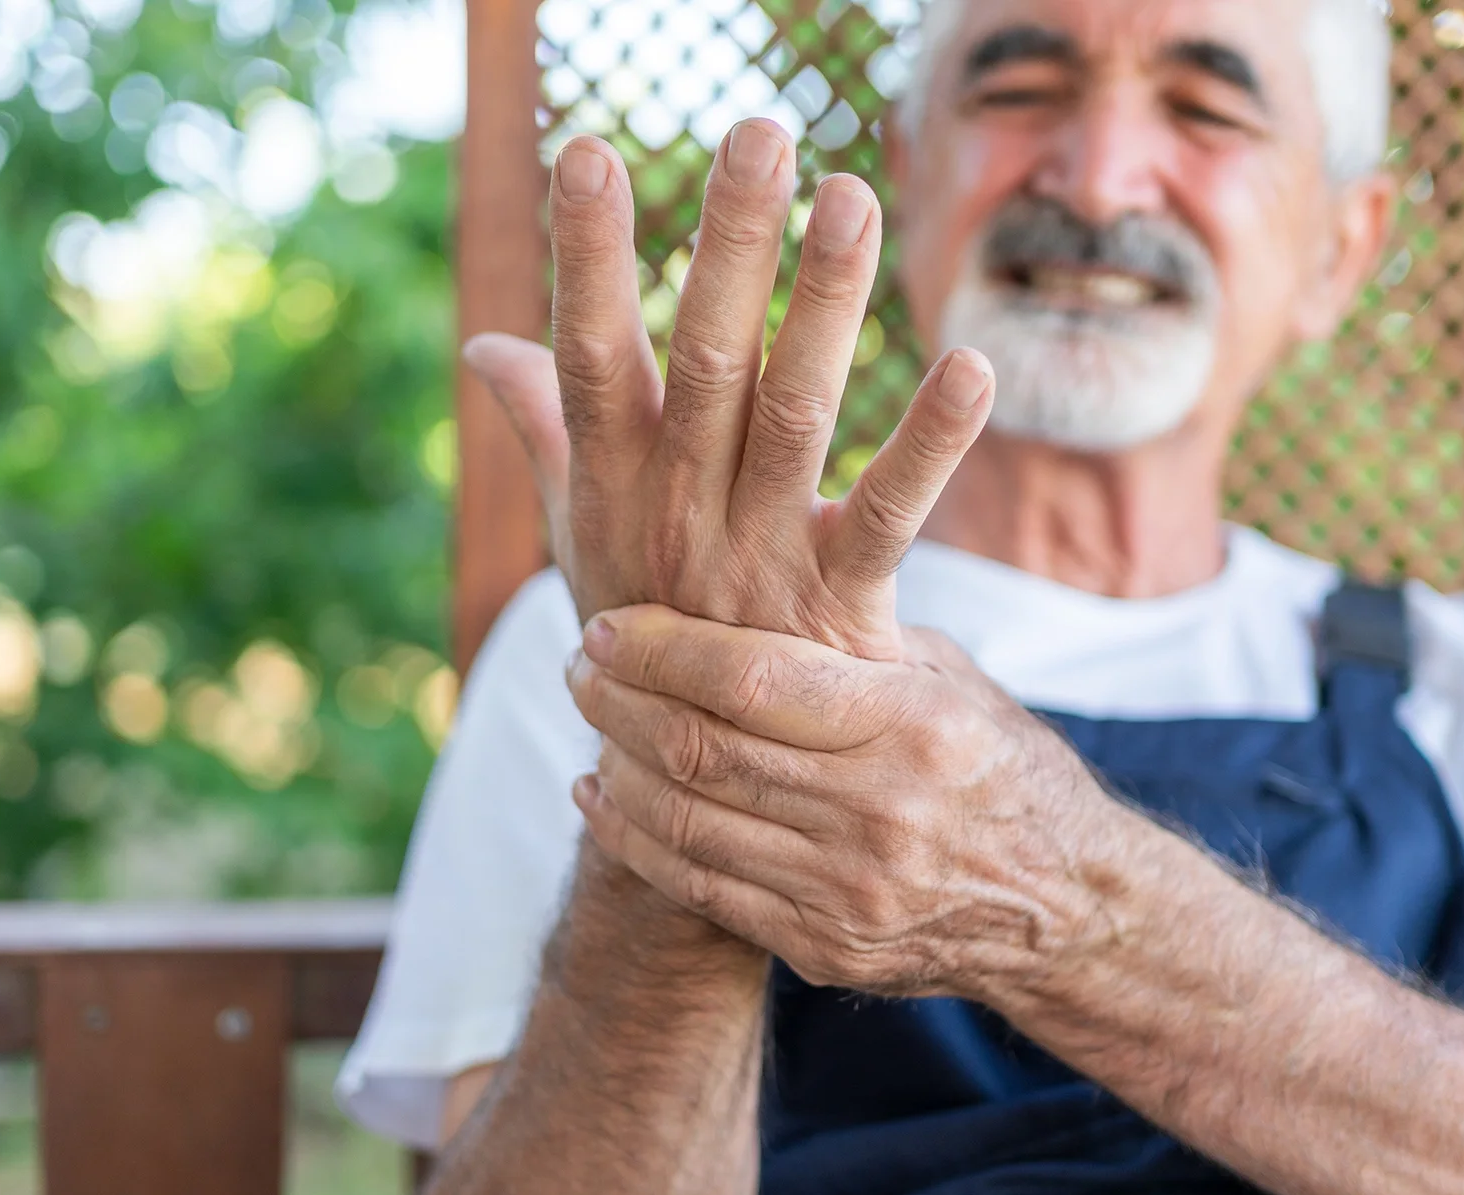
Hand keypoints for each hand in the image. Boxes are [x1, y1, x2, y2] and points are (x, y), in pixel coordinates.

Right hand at [461, 120, 994, 660]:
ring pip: (792, 411)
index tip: (581, 150)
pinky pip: (888, 515)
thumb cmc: (642, 628)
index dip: (585, 256)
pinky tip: (974, 365)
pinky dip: (931, 441)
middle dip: (731, 243)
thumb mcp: (580, 532)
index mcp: (613, 481)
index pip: (589, 350)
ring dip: (824, 303)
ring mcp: (755, 556)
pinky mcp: (834, 604)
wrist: (692, 791)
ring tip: (854, 197)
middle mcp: (677, 508)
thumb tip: (489, 344)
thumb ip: (545, 429)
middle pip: (702, 358)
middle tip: (760, 133)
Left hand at [564, 604, 1140, 999]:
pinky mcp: (826, 945)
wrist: (1069, 909)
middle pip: (703, 749)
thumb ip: (855, 640)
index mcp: (911, 726)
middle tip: (576, 666)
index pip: (750, 678)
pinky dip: (635, 839)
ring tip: (589, 722)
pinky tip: (602, 797)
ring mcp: (848, 890)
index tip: (606, 625)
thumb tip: (752, 566)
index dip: (660, 649)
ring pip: (688, 821)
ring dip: (617, 766)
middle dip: (619, 702)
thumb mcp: (951, 683)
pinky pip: (701, 888)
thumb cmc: (1002, 767)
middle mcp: (877, 811)